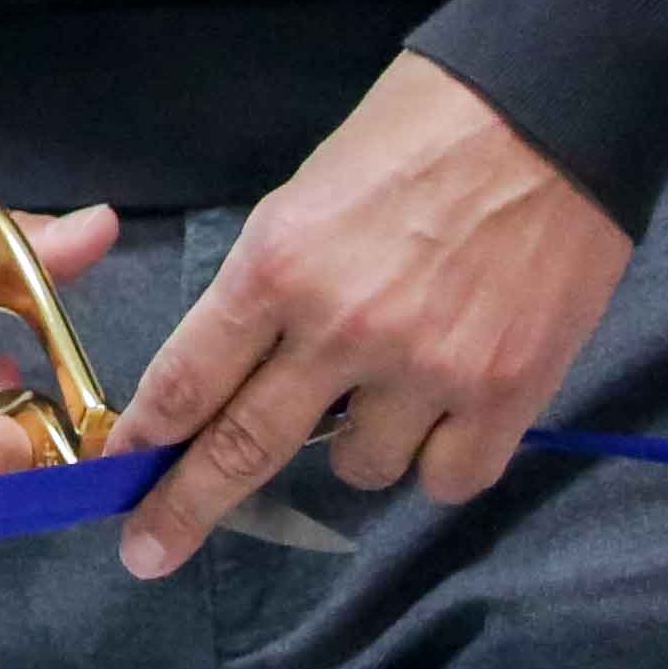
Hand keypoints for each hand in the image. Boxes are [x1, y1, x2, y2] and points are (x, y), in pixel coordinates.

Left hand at [109, 53, 624, 579]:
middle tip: (146, 552)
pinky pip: (448, 478)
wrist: (549, 116)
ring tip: (388, 381)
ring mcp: (428, 370)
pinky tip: (445, 413)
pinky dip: (438, 460)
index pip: (190, 377)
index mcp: (276, 267)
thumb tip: (242, 371)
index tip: (119, 473)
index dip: (148, 435)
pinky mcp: (509, 395)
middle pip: (245, 447)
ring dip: (357, 445)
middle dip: (187, 508)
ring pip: (359, 468)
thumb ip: (270, 291)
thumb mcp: (303, 200)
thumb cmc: (413, 137)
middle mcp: (342, 331)